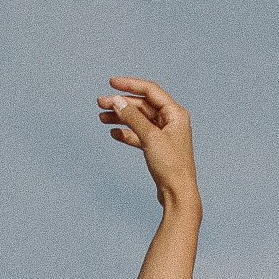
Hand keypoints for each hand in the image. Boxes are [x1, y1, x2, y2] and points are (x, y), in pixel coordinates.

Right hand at [97, 76, 198, 212]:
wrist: (177, 195)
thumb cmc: (170, 166)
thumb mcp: (150, 137)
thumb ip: (132, 117)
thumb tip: (117, 101)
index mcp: (175, 113)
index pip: (150, 90)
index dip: (130, 85)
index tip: (111, 83)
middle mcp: (171, 121)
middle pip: (142, 106)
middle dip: (121, 104)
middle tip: (100, 104)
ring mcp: (164, 135)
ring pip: (139, 121)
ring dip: (121, 118)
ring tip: (102, 119)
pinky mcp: (158, 149)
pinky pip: (139, 136)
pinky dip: (127, 134)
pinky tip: (114, 134)